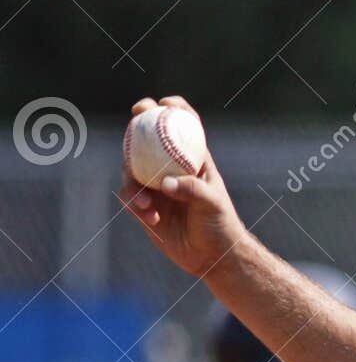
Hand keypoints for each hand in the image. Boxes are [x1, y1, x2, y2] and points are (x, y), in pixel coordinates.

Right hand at [118, 96, 248, 278]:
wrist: (212, 257)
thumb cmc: (220, 226)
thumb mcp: (213, 204)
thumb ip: (192, 190)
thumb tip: (165, 183)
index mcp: (193, 161)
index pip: (183, 127)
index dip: (173, 109)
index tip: (165, 103)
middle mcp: (171, 168)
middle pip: (148, 137)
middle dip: (138, 122)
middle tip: (136, 117)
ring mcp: (155, 185)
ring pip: (132, 167)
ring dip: (133, 179)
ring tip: (146, 202)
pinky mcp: (145, 206)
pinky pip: (130, 196)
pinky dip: (135, 203)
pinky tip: (151, 218)